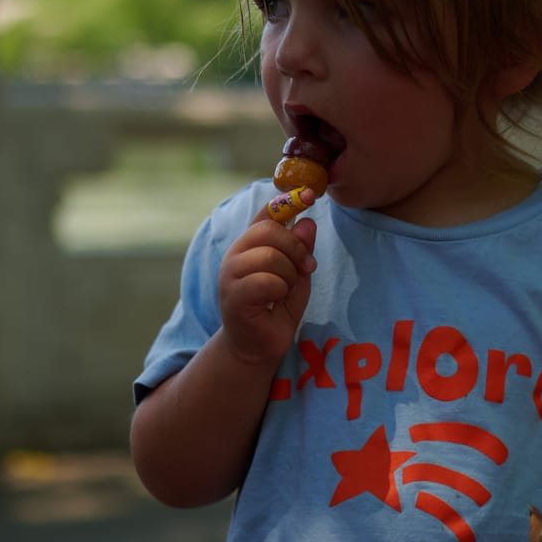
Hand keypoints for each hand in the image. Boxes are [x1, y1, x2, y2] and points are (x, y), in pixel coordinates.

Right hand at [215, 205, 317, 368]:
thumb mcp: (297, 274)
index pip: (267, 212)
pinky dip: (280, 291)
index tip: (310, 195)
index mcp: (251, 244)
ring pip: (270, 257)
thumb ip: (301, 249)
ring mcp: (230, 275)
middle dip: (296, 248)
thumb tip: (307, 221)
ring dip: (289, 275)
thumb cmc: (276, 308)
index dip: (289, 201)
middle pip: (269, 232)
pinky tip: (274, 302)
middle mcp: (236, 254)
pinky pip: (266, 281)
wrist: (258, 347)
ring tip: (286, 290)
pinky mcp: (233, 297)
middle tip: (307, 267)